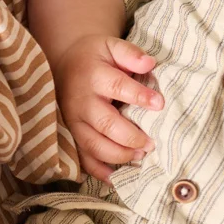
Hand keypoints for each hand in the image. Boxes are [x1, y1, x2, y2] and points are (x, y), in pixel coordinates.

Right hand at [51, 35, 163, 182]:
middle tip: (151, 142)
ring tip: (140, 156)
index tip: (160, 104)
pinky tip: (115, 177)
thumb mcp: (110, 46)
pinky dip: (98, 171)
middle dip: (131, 136)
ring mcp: (74, 121)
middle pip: (106, 124)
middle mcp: (82, 101)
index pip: (118, 87)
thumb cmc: (95, 57)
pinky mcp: (71, 135)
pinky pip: (82, 157)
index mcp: (94, 76)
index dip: (140, 96)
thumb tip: (150, 64)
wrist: (64, 64)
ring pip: (93, 145)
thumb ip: (130, 54)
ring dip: (118, 155)